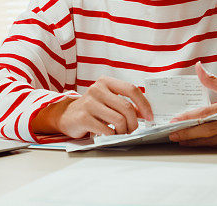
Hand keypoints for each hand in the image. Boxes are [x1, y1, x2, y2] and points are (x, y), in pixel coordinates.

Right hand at [32, 76, 153, 138]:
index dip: (144, 104)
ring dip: (124, 131)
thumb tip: (145, 112)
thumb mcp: (108, 100)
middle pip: (126, 107)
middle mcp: (97, 89)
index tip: (149, 116)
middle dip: (134, 122)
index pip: (131, 89)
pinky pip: (107, 130)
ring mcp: (89, 103)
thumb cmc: (92, 108)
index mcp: (106, 82)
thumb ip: (125, 103)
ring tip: (120, 132)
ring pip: (119, 120)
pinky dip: (112, 135)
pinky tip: (109, 134)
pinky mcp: (83, 117)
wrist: (67, 115)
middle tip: (133, 129)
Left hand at [168, 62, 216, 148]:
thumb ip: (214, 81)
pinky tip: (199, 144)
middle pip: (209, 131)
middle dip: (189, 134)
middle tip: (172, 135)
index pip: (208, 113)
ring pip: (216, 141)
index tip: (175, 121)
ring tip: (181, 141)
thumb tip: (198, 67)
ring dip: (197, 142)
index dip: (190, 119)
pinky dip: (210, 145)